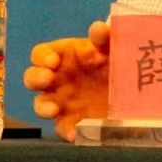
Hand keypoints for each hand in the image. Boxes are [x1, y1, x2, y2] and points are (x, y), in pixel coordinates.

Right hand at [23, 20, 110, 141]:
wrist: (129, 85)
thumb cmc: (112, 59)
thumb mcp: (111, 47)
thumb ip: (105, 38)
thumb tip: (97, 28)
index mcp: (62, 56)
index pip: (40, 54)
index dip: (42, 57)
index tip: (53, 61)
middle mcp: (56, 79)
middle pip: (32, 78)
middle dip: (36, 78)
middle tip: (47, 78)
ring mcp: (61, 101)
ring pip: (41, 105)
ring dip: (43, 107)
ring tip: (53, 110)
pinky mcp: (72, 120)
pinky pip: (62, 127)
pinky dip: (66, 131)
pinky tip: (75, 133)